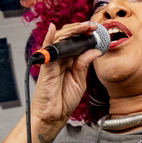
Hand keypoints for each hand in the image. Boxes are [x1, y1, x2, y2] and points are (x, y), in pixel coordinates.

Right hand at [30, 21, 102, 135]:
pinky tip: (52, 29)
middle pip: (67, 38)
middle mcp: (60, 59)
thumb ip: (85, 64)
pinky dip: (49, 38)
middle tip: (91, 26)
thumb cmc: (64, 100)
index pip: (76, 42)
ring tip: (83, 27)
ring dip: (71, 31)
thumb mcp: (80, 80)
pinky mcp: (46, 68)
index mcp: (69, 62)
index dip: (85, 35)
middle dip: (80, 30)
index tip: (95, 30)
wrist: (54, 116)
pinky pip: (46, 51)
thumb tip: (94, 50)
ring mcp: (52, 62)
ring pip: (59, 40)